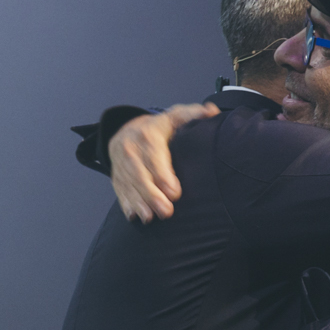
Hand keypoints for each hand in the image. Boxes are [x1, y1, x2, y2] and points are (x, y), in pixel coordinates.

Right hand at [110, 102, 218, 221]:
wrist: (125, 130)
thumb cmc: (157, 129)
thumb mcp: (174, 117)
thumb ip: (193, 115)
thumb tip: (212, 111)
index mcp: (148, 135)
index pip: (154, 156)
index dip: (163, 175)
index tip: (174, 193)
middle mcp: (131, 150)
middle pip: (140, 175)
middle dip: (152, 195)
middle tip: (166, 211)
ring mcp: (121, 165)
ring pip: (129, 185)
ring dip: (139, 203)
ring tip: (150, 217)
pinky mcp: (117, 178)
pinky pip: (119, 191)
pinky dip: (126, 204)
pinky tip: (135, 216)